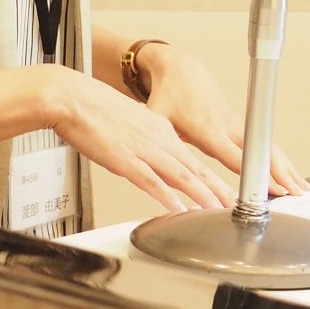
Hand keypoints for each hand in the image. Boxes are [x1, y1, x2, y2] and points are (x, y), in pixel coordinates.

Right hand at [44, 65, 236, 212]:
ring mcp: (144, 149)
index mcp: (160, 129)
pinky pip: (151, 182)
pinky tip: (179, 210)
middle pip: (196, 168)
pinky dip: (168, 198)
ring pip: (181, 175)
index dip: (212, 178)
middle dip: (219, 190)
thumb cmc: (94, 111)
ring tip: (218, 210)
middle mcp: (158, 139)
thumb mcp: (131, 124)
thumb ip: (145, 141)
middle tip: (237, 205)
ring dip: (203, 195)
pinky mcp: (125, 159)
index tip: (225, 192)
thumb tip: (152, 158)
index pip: (193, 158)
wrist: (72, 98)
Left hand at [134, 43, 309, 197]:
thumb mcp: (156, 119)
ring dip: (286, 168)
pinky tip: (291, 175)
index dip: (253, 172)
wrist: (180, 68)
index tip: (268, 188)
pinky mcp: (241, 123)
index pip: (235, 156)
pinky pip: (265, 143)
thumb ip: (155, 144)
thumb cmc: (167, 95)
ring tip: (302, 190)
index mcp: (207, 129)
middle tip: (296, 194)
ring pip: (268, 148)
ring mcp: (237, 124)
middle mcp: (227, 126)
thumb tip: (147, 170)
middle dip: (280, 174)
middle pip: (260, 153)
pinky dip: (280, 160)